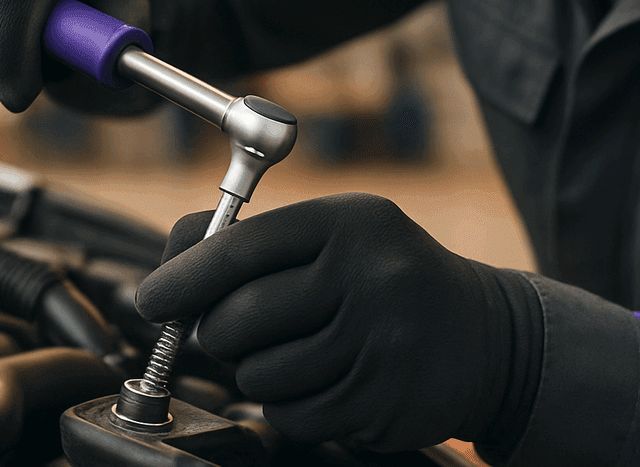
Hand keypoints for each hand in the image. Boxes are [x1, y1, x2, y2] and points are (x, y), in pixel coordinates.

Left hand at [136, 193, 540, 452]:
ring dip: (258, 372)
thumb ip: (255, 242)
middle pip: (239, 319)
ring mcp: (381, 343)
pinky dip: (290, 406)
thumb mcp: (337, 234)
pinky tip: (328, 379)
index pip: (242, 247)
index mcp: (350, 223)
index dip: (184, 276)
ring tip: (299, 351)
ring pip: (259, 376)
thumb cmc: (387, 277)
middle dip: (219, 332)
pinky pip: (292, 416)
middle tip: (236, 330)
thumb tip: (169, 268)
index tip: (151, 299)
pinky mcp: (385, 402)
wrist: (487, 337)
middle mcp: (369, 276)